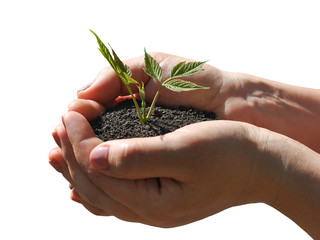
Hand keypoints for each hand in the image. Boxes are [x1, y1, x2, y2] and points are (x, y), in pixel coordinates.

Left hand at [54, 110, 283, 226]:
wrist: (260, 167)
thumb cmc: (230, 153)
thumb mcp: (186, 149)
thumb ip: (138, 156)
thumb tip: (94, 155)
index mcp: (153, 202)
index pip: (99, 168)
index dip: (78, 138)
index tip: (70, 110)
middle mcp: (148, 212)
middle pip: (94, 182)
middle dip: (71, 151)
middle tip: (59, 123)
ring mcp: (153, 208)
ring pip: (100, 191)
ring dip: (76, 166)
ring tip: (57, 148)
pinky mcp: (158, 198)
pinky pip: (115, 196)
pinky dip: (95, 182)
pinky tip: (86, 174)